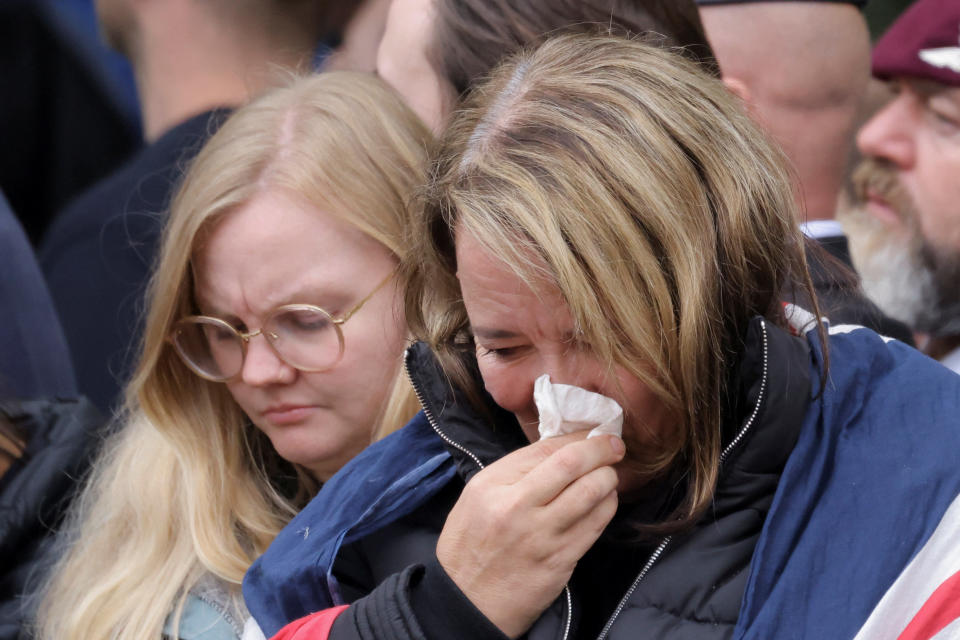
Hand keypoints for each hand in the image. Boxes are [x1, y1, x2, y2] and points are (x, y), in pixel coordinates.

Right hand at [435, 432, 624, 637]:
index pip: (545, 449)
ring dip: (608, 477)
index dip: (577, 436)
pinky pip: (595, 525)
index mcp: (492, 485)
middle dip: (600, 449)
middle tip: (614, 445)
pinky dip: (607, 506)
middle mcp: (516, 507)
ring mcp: (541, 535)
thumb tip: (559, 448)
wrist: (467, 601)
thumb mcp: (477, 496)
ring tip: (611, 473)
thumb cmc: (470, 545)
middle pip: (571, 464)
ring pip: (591, 492)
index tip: (593, 432)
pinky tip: (606, 500)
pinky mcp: (560, 560)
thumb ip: (514, 472)